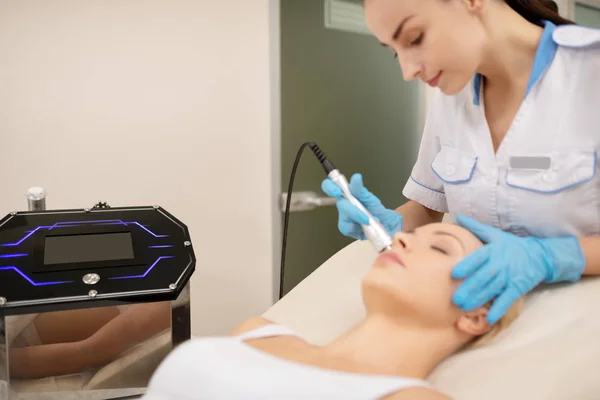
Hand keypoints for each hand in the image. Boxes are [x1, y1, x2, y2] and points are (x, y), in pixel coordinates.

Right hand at [321, 173, 402, 239]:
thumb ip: (360, 189)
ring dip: (359, 220)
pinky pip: (347, 228)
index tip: (338, 192)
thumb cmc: (375, 208)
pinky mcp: (345, 228)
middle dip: (354, 211)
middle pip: (340, 204)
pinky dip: (358, 228)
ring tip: (370, 221)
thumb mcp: (369, 197)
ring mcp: (343, 217)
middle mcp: (342, 204)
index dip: (329, 188)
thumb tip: (356, 177)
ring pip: (345, 218)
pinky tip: (365, 227)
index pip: (329, 186)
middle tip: (365, 216)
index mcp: (346, 193)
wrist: (384, 224)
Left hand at [451, 215, 585, 323]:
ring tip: (464, 308)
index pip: (479, 258)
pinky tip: (489, 318)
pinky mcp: (518, 288)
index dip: (467, 265)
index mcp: (493, 250)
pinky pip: (507, 300)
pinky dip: (499, 309)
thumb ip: (476, 227)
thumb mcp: (495, 234)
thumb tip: (457, 217)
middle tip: (455, 299)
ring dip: (478, 299)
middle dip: (469, 288)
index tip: (454, 273)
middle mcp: (501, 264)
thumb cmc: (511, 245)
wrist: (539, 255)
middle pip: (483, 277)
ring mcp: (510, 277)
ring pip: (492, 289)